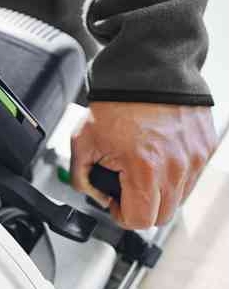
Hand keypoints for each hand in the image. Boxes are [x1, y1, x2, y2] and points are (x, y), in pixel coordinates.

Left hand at [71, 102, 216, 228]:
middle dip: (140, 207)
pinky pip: (191, 177)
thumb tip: (96, 196)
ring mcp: (194, 157)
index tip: (114, 202)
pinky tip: (157, 157)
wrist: (148, 67)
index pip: (140, 221)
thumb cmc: (116, 102)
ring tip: (140, 170)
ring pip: (178, 198)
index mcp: (145, 169)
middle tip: (125, 189)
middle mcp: (176, 166)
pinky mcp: (205, 146)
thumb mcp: (82, 143)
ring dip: (158, 193)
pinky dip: (174, 175)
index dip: (122, 216)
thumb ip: (82, 179)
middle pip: (161, 216)